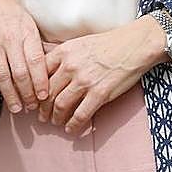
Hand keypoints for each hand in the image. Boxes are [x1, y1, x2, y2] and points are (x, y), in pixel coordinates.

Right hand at [0, 0, 48, 112]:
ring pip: (1, 75)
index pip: (36, 61)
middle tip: (33, 108)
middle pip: (19, 72)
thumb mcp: (28, 21)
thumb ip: (36, 43)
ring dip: (10, 95)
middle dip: (27, 93)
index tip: (46, 95)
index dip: (41, 81)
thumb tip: (52, 65)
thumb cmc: (10, 9)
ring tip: (18, 108)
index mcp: (25, 31)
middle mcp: (8, 38)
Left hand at [40, 16, 167, 133]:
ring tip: (56, 122)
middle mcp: (71, 66)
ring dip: (56, 118)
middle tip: (43, 115)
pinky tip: (71, 129)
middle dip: (43, 108)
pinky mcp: (99, 94)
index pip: (39, 74)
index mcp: (65, 52)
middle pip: (47, 93)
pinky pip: (80, 115)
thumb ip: (64, 56)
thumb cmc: (110, 43)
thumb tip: (49, 72)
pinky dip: (73, 125)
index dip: (34, 90)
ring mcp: (85, 81)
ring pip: (60, 106)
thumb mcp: (81, 42)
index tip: (35, 99)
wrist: (136, 44)